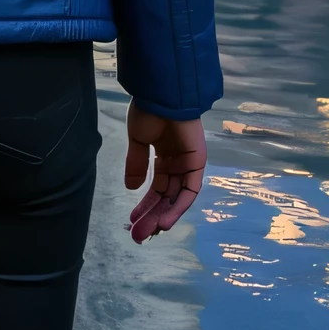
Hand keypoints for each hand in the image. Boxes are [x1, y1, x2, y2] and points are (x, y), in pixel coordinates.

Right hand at [126, 108, 205, 242]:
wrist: (161, 94)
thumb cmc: (149, 111)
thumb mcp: (138, 140)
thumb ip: (136, 164)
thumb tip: (131, 188)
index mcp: (163, 155)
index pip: (156, 187)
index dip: (145, 205)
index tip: (132, 221)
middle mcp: (177, 162)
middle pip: (166, 195)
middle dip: (152, 215)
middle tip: (137, 235)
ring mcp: (188, 163)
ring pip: (176, 197)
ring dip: (163, 215)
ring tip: (149, 232)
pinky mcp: (197, 162)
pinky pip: (189, 190)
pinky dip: (179, 206)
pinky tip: (164, 220)